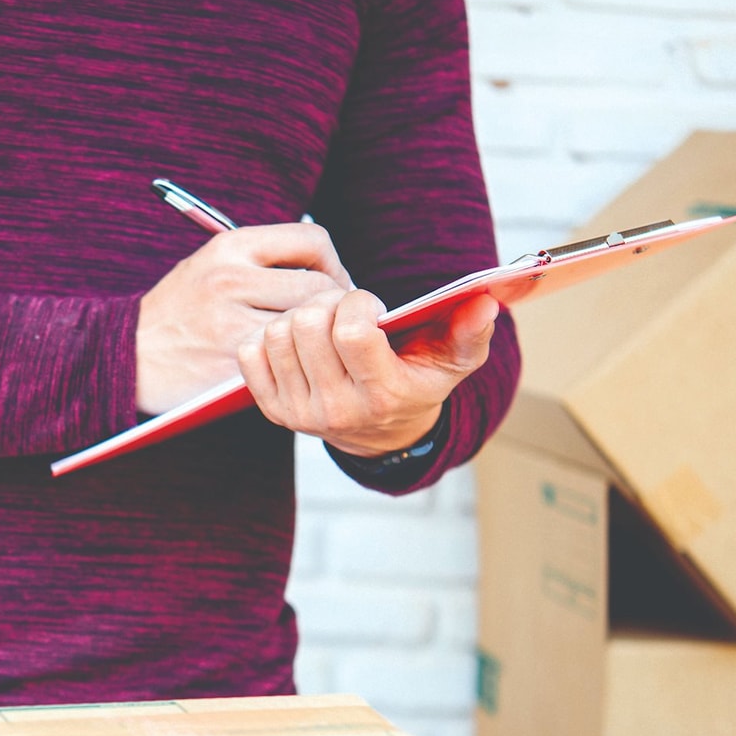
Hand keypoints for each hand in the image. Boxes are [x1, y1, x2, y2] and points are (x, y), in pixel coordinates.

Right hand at [135, 223, 352, 415]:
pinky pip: (285, 359)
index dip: (333, 263)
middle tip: (332, 323)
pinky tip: (288, 366)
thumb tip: (326, 269)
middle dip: (334, 307)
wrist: (127, 357)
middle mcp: (232, 280)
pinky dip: (294, 363)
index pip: (311, 240)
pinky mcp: (231, 363)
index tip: (332, 284)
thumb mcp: (210, 266)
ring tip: (312, 344)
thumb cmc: (178, 313)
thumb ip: (261, 261)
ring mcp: (231, 323)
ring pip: (307, 327)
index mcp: (230, 247)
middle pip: (319, 287)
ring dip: (318, 338)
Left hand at [237, 288, 497, 457]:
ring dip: (299, 316)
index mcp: (381, 395)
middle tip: (343, 310)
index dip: (358, 303)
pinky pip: (249, 353)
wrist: (383, 434)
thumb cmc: (418, 383)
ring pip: (276, 334)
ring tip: (324, 326)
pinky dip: (268, 337)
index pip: (351, 330)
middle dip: (327, 303)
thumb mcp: (453, 362)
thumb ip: (471, 332)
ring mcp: (299, 413)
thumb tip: (486, 301)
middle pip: (307, 325)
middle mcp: (336, 410)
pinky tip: (297, 342)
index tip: (370, 306)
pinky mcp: (273, 410)